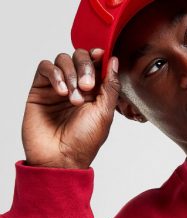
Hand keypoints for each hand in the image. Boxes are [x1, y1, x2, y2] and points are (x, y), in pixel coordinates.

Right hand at [21, 48, 120, 168]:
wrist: (60, 158)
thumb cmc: (84, 141)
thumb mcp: (104, 113)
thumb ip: (110, 86)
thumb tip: (113, 61)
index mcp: (96, 93)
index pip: (97, 64)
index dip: (98, 57)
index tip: (100, 57)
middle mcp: (77, 87)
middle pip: (80, 57)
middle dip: (85, 66)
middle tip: (87, 86)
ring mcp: (58, 87)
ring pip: (63, 60)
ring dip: (71, 75)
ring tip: (73, 99)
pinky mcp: (40, 90)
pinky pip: (45, 68)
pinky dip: (55, 74)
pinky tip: (61, 91)